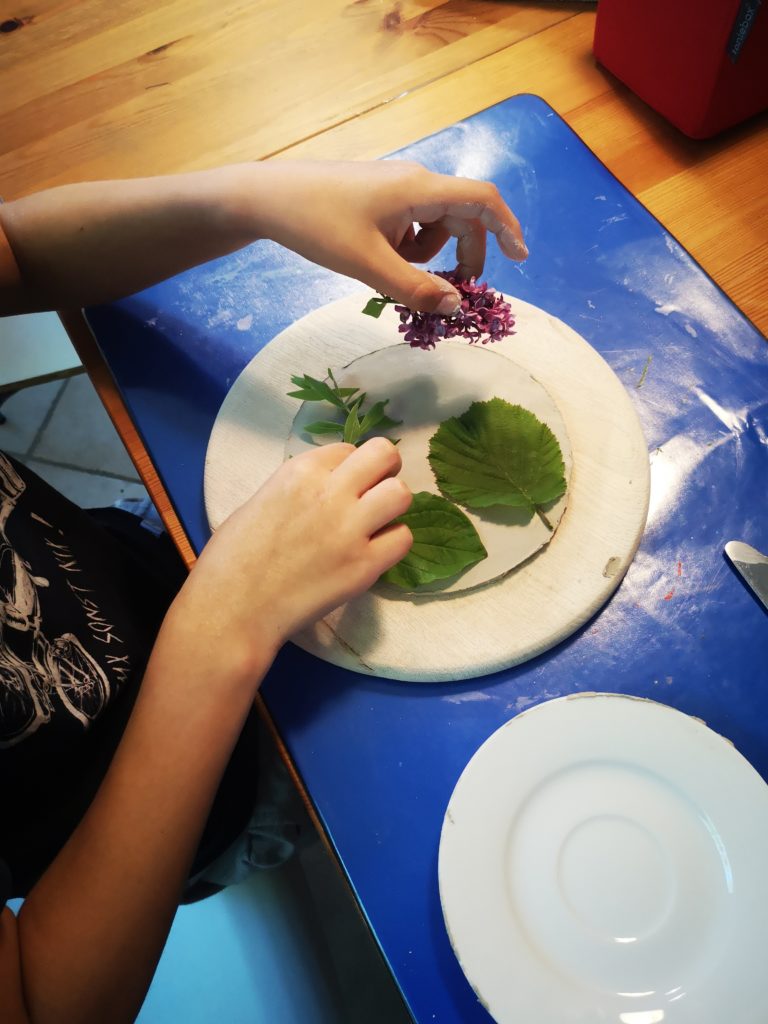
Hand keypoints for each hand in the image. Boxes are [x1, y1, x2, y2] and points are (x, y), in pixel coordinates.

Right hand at [178, 438, 411, 668]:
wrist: (232, 609)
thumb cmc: (232, 558)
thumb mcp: (262, 500)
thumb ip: (300, 488)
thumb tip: (328, 488)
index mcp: (300, 471)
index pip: (347, 449)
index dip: (347, 468)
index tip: (339, 487)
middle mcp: (331, 492)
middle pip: (385, 455)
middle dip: (384, 470)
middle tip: (373, 493)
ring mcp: (351, 529)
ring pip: (401, 494)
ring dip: (392, 506)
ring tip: (375, 523)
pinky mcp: (365, 565)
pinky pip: (402, 539)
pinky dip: (391, 543)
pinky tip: (372, 552)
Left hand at [245, 159, 526, 314]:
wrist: (267, 199)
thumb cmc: (317, 224)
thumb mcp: (369, 265)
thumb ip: (414, 289)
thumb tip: (455, 307)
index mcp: (420, 188)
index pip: (483, 199)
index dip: (508, 227)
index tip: (521, 258)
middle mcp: (415, 183)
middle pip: (462, 218)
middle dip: (462, 256)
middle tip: (449, 294)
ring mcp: (396, 190)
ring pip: (434, 227)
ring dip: (425, 255)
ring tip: (386, 269)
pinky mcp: (379, 199)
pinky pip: (409, 227)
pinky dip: (404, 249)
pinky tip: (373, 258)